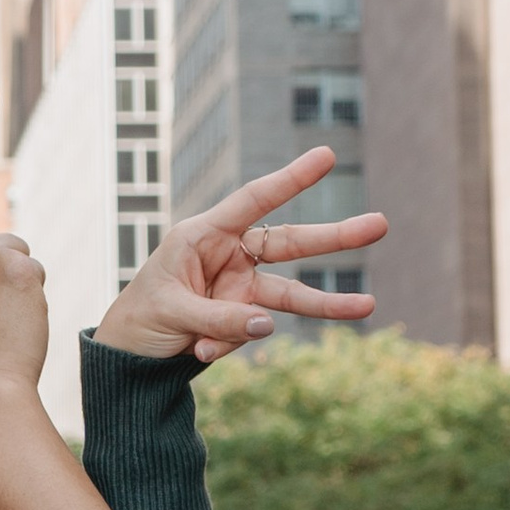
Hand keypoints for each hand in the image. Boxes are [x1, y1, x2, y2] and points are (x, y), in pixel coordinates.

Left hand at [93, 146, 386, 364]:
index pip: (253, 201)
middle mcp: (229, 256)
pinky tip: (195, 351)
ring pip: (292, 294)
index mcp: (204, 235)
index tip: (327, 156)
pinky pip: (250, 333)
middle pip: (291, 243)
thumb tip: (266, 325)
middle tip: (380, 224)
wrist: (129, 354)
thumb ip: (218, 319)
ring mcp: (241, 289)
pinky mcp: (244, 319)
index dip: (290, 180)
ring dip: (326, 304)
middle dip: (336, 237)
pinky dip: (226, 346)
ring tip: (368, 307)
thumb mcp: (171, 313)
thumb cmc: (141, 316)